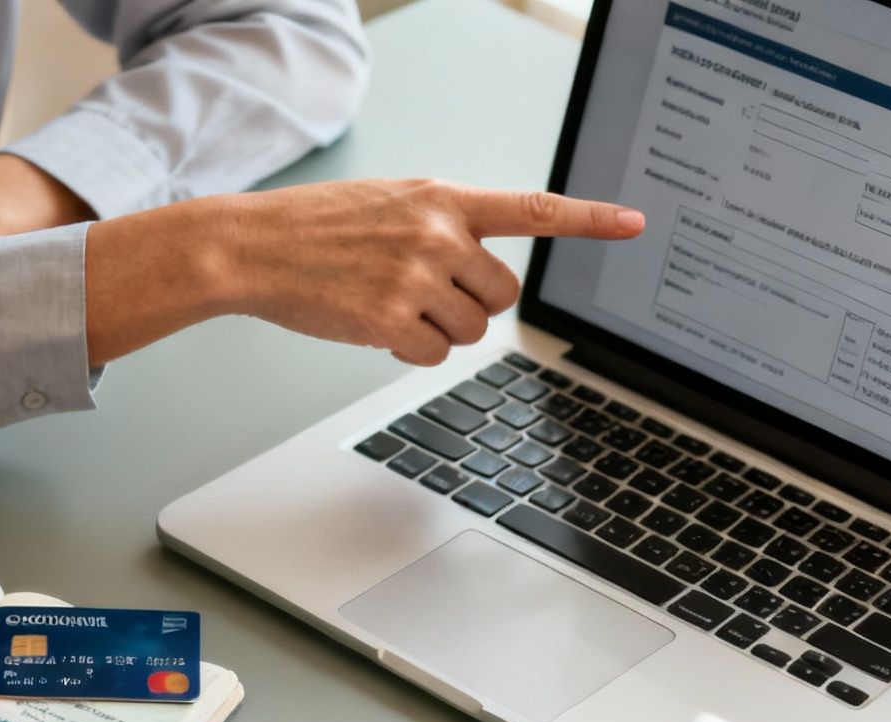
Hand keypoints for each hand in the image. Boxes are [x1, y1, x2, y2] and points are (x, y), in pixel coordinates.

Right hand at [84, 179, 642, 365]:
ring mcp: (415, 276)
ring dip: (438, 331)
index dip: (590, 219)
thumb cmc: (319, 229)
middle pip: (503, 295)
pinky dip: (407, 351)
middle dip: (472, 306)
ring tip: (390, 304)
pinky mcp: (390, 319)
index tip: (636, 223)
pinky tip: (373, 325)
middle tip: (427, 296)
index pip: (532, 208)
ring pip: (470, 331)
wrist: (254, 247)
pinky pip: (431, 355)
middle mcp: (437, 232)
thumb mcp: (391, 204)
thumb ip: (444, 224)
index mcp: (442, 198)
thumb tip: (483, 269)